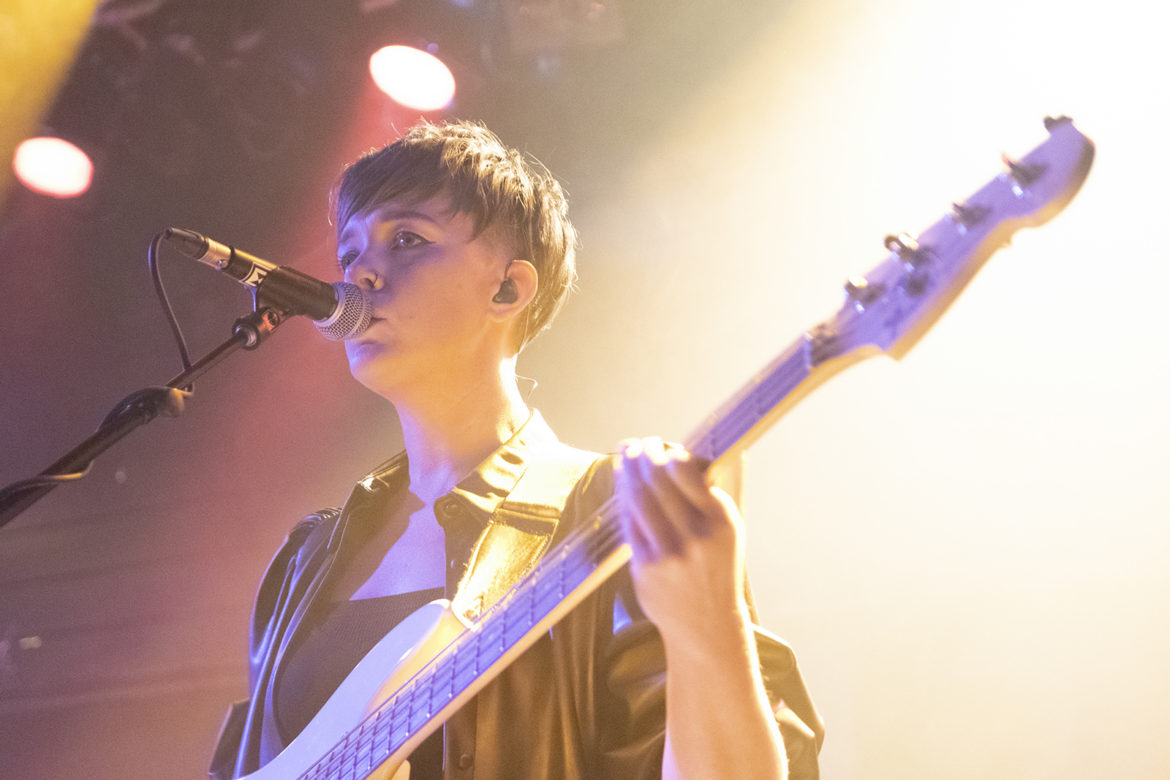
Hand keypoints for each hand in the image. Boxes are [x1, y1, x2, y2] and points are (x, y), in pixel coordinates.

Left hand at [613, 437, 749, 647]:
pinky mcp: (646, 566)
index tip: (665, 446)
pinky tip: (623, 484)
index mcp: (722, 521)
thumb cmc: (718, 568)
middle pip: (658, 481)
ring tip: (626, 454)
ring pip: (640, 498)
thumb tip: (730, 449)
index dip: (670, 454)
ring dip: (629, 471)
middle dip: (644, 456)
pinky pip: (630, 522)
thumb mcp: (733, 530)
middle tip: (638, 444)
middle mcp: (697, 535)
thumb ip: (726, 489)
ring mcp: (669, 552)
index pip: (688, 473)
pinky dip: (624, 497)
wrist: (707, 624)